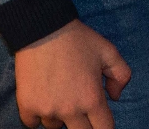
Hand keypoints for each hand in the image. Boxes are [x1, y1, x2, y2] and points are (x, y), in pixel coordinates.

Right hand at [14, 19, 130, 128]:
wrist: (43, 29)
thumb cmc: (78, 40)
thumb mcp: (109, 51)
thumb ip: (121, 75)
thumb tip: (115, 97)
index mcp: (92, 99)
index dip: (105, 126)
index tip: (100, 121)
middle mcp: (70, 110)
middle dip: (84, 124)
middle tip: (80, 109)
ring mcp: (46, 110)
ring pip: (55, 127)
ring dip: (59, 117)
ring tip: (60, 96)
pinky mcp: (27, 106)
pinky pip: (33, 124)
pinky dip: (37, 116)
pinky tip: (43, 100)